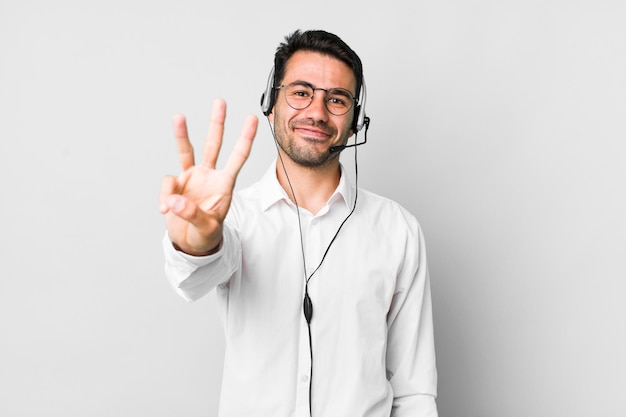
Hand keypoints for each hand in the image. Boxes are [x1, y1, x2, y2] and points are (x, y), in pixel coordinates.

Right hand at [159, 99, 257, 255]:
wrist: (190, 243)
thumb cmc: (207, 234)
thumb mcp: (207, 228)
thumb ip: (192, 214)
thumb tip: (173, 201)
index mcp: (224, 183)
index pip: (238, 157)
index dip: (246, 138)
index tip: (253, 119)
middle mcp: (209, 175)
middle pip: (214, 144)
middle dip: (218, 123)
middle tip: (220, 102)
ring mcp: (191, 178)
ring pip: (187, 151)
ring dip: (182, 134)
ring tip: (179, 117)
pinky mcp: (175, 185)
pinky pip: (167, 184)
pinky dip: (164, 196)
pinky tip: (165, 210)